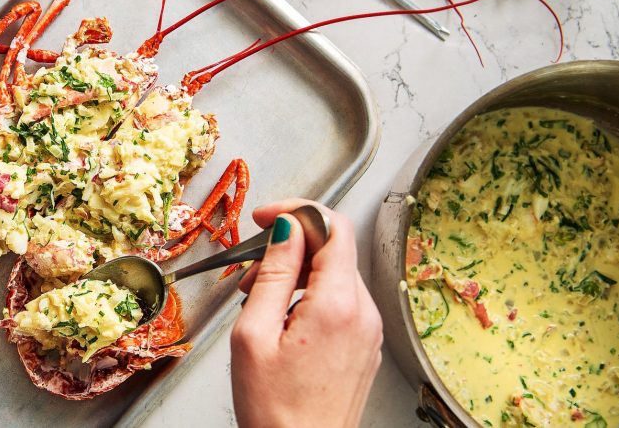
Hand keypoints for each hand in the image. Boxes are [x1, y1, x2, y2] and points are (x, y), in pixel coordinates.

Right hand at [229, 199, 382, 427]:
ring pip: (335, 275)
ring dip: (296, 275)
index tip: (264, 217)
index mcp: (338, 304)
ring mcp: (369, 332)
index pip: (331, 226)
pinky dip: (309, 297)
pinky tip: (281, 321)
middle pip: (332, 249)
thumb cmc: (275, 411)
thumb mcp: (254, 334)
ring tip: (259, 303)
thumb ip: (271, 272)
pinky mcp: (365, 346)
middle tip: (249, 274)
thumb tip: (285, 228)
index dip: (296, 211)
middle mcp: (364, 314)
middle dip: (288, 248)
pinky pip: (340, 302)